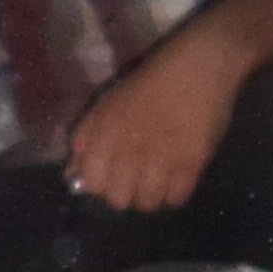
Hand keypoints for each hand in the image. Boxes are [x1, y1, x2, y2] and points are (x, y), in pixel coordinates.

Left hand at [63, 29, 241, 212]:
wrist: (199, 67)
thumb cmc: (151, 81)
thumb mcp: (108, 103)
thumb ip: (86, 138)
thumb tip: (73, 174)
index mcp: (105, 131)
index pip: (91, 182)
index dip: (100, 184)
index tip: (110, 177)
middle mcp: (129, 149)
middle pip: (118, 200)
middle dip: (124, 193)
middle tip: (136, 180)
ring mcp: (161, 159)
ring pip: (147, 204)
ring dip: (150, 195)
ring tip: (158, 180)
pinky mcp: (191, 163)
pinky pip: (176, 199)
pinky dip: (175, 193)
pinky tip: (177, 178)